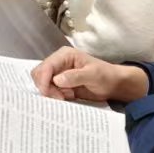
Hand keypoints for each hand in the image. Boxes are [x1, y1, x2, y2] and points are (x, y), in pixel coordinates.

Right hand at [30, 48, 148, 104]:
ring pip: (43, 83)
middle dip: (45, 87)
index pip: (46, 66)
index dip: (44, 80)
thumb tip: (57, 80)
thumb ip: (75, 76)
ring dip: (50, 92)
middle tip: (59, 97)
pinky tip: (67, 97)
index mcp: (64, 55)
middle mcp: (59, 63)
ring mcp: (59, 74)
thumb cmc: (105, 76)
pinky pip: (50, 90)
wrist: (113, 85)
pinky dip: (54, 96)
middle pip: (40, 74)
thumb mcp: (92, 74)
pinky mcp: (61, 84)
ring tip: (65, 97)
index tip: (48, 93)